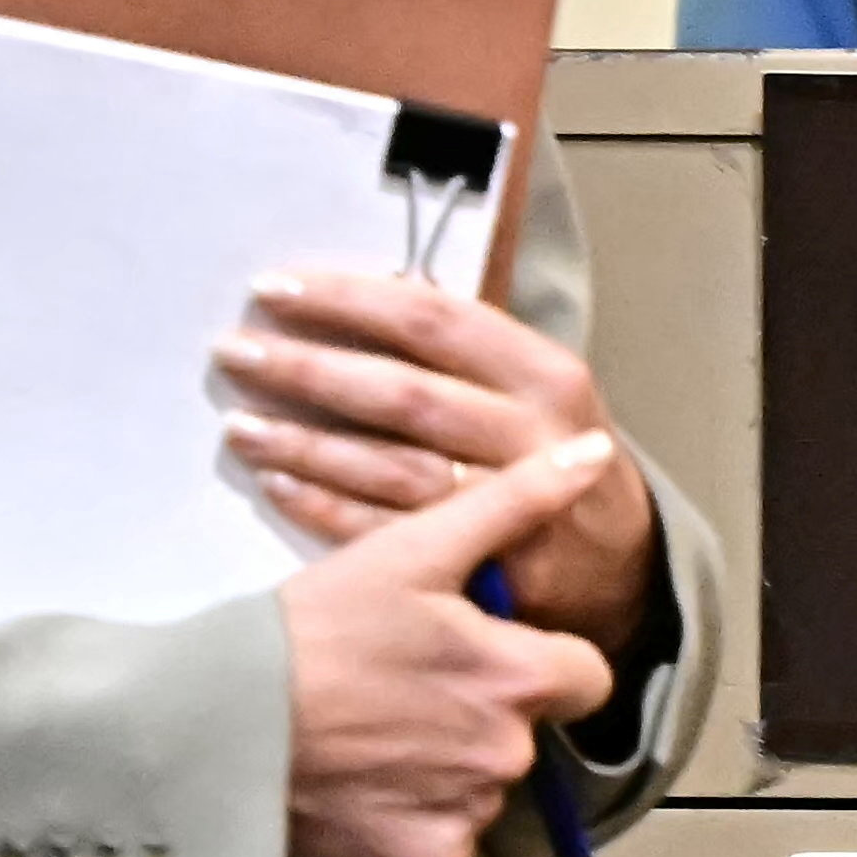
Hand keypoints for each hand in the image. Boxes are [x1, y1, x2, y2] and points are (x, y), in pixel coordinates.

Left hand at [216, 268, 665, 649]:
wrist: (622, 568)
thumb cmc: (557, 457)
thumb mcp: (538, 391)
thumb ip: (468, 353)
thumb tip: (373, 294)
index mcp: (542, 372)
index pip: (432, 318)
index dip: (349, 300)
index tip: (275, 288)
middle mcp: (529, 433)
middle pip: (401, 392)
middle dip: (309, 369)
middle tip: (234, 352)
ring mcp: (507, 507)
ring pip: (388, 465)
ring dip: (305, 443)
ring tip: (238, 424)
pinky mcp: (485, 568)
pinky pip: (388, 530)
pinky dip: (326, 507)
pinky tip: (277, 484)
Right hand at [275, 434, 619, 856]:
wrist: (217, 728)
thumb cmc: (315, 630)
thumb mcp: (412, 549)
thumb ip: (514, 503)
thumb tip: (594, 452)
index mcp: (518, 678)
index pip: (584, 677)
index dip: (540, 661)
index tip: (482, 653)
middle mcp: (508, 758)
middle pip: (527, 734)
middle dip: (484, 715)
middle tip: (404, 691)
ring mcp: (465, 819)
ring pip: (481, 790)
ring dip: (446, 770)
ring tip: (372, 738)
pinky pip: (441, 844)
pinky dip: (411, 823)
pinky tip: (359, 789)